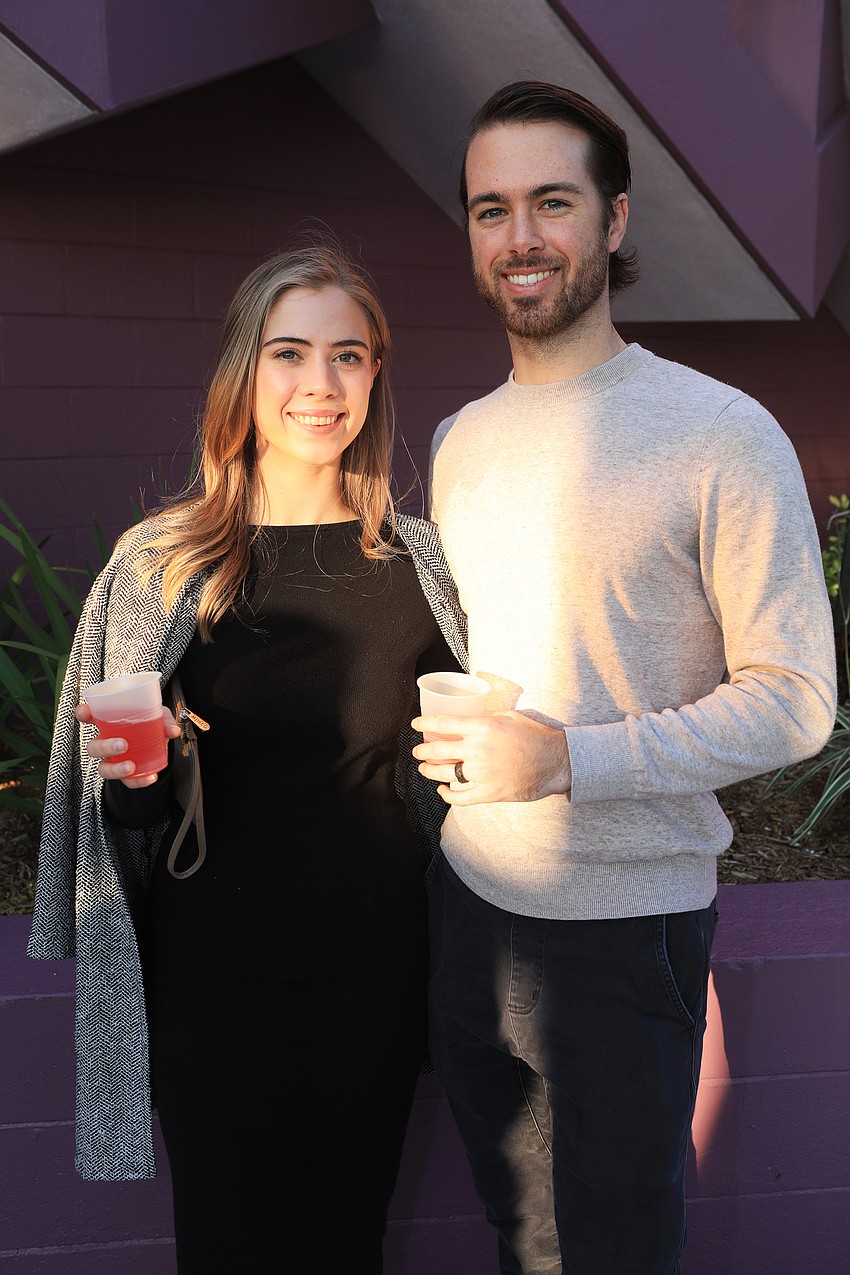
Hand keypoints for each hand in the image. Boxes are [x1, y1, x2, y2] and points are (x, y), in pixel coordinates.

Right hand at [75, 702, 180, 787]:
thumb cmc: (151, 724)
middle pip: (93, 747)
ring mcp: (113, 760)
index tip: (84, 712)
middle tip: (123, 745)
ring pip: (103, 768)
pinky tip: (150, 777)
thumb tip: (172, 730)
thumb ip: (164, 720)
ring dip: (115, 769)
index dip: (83, 714)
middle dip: (104, 747)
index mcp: (109, 723)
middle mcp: (106, 742)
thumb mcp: (159, 716)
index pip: (90, 717)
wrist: (159, 744)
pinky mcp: (125, 774)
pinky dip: (137, 781)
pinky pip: (126, 781)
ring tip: (131, 766)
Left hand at [411, 710, 571, 805]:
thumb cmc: (534, 735)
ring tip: (425, 769)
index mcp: (482, 728)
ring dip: (430, 771)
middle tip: (418, 750)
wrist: (555, 761)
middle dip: (423, 750)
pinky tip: (442, 791)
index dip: (425, 723)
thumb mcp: (509, 717)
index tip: (415, 725)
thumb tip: (468, 720)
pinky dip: (447, 795)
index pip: (444, 723)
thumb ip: (485, 719)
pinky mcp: (489, 793)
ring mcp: (482, 774)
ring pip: (444, 774)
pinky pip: (460, 797)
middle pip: (438, 750)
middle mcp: (478, 750)